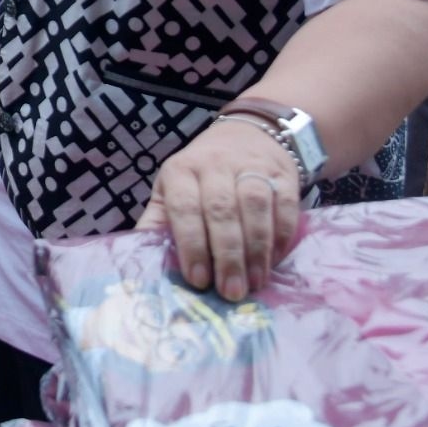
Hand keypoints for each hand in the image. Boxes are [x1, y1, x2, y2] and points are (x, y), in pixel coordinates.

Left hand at [139, 116, 300, 301]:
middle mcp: (214, 164)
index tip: (198, 279)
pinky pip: (285, 206)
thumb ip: (159, 223)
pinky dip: (282, 237)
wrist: (246, 135)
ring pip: (254, 206)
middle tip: (231, 291)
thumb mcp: (171, 190)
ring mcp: (250, 166)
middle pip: (221, 209)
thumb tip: (142, 262)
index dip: (191, 244)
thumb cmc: (201, 176)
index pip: (184, 207)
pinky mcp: (282, 174)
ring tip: (255, 282)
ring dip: (256, 249)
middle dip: (227, 255)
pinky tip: (275, 261)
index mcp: (180, 171)